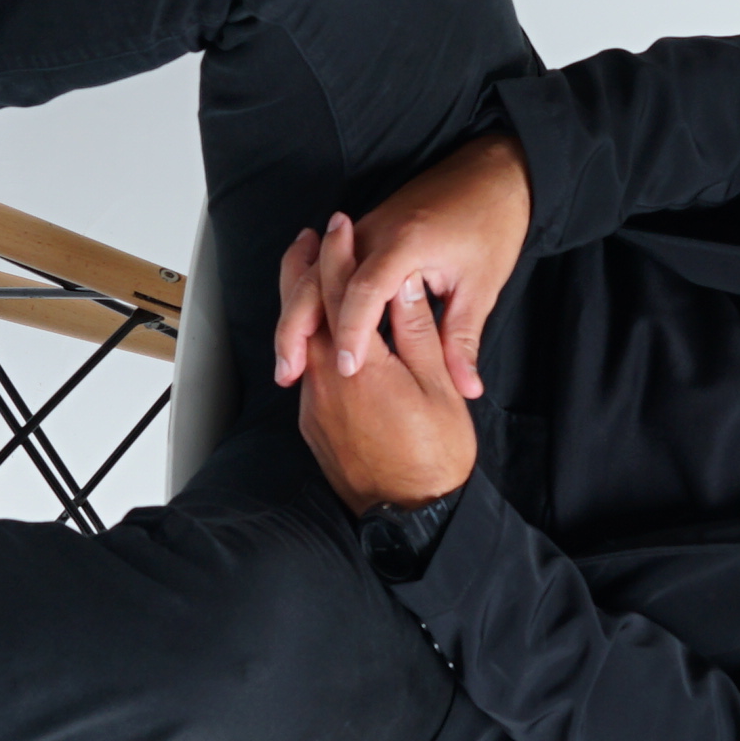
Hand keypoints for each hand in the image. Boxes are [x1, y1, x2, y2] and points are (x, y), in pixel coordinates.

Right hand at [276, 130, 530, 401]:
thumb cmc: (490, 225)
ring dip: (294, 317)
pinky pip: (323, 269)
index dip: (352, 332)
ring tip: (287, 364)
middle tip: (289, 374)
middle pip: (318, 281)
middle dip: (297, 328)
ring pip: (312, 275)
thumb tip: (467, 388)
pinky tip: (297, 332)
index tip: (347, 370)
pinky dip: (307, 300)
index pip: (364, 291)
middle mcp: (373, 233)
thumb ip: (464, 339)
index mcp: (404, 243)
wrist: (489, 174)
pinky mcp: (362, 235)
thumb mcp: (482, 286)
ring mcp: (363, 231)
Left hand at [285, 216, 477, 513]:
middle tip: (311, 237)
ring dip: (308, 303)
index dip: (337, 252)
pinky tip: (327, 332)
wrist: (413, 515)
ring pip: (303, 339)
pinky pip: (309, 369)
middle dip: (305, 268)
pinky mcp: (314, 424)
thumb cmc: (435, 454)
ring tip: (315, 274)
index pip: (337, 292)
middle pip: (304, 310)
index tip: (339, 225)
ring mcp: (314, 405)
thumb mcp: (437, 384)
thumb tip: (402, 287)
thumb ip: (415, 331)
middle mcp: (324, 381)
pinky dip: (313, 340)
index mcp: (357, 364)